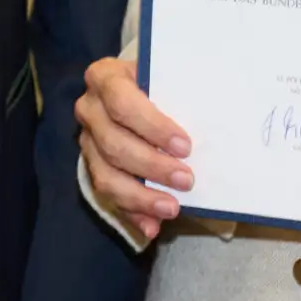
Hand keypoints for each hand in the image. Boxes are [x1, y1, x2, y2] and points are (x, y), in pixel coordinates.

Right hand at [75, 57, 192, 241]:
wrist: (137, 88)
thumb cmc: (159, 81)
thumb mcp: (166, 75)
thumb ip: (178, 92)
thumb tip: (213, 117)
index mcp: (106, 77)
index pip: (122, 102)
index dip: (152, 126)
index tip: (185, 146)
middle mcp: (89, 108)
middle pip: (114, 143)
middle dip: (152, 166)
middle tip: (187, 180)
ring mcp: (87, 140)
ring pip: (105, 175)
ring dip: (140, 196)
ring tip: (172, 208)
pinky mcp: (92, 166)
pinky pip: (108, 196)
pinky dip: (132, 212)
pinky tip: (153, 225)